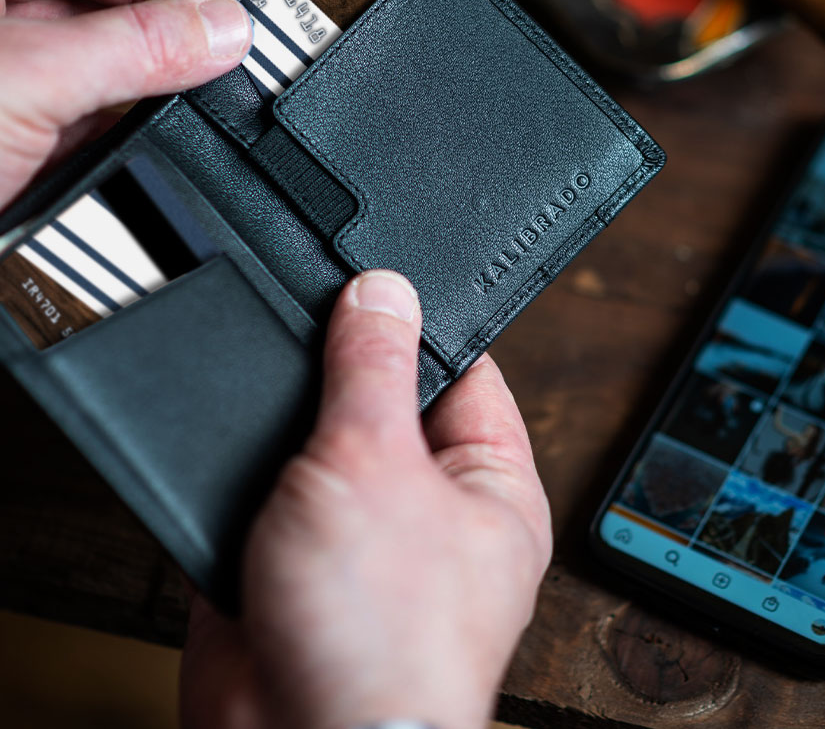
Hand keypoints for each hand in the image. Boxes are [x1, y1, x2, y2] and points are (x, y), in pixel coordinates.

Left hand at [0, 0, 251, 210]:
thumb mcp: (26, 79)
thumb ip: (133, 49)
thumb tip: (220, 30)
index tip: (207, 13)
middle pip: (104, 9)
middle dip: (160, 36)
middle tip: (212, 59)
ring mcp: (15, 91)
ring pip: (108, 75)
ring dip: (150, 93)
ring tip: (184, 105)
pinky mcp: (31, 149)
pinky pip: (101, 131)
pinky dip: (132, 138)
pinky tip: (149, 143)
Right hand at [180, 270, 552, 728]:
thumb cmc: (381, 640)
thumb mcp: (378, 464)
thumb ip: (374, 370)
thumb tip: (383, 293)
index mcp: (487, 481)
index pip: (465, 370)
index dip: (420, 322)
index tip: (377, 283)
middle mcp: (429, 504)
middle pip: (387, 397)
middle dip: (342, 369)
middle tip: (308, 331)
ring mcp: (360, 528)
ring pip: (323, 438)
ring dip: (290, 419)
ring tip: (273, 402)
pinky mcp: (295, 552)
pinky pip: (274, 482)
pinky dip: (251, 463)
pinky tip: (238, 447)